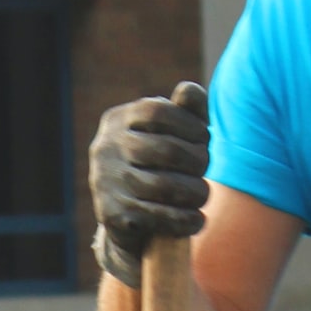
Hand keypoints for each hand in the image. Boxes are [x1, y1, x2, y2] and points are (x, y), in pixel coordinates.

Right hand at [90, 81, 208, 290]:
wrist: (126, 218)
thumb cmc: (157, 163)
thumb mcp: (172, 131)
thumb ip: (187, 109)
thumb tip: (188, 91)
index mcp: (117, 120)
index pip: (158, 111)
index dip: (190, 124)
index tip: (204, 138)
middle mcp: (105, 148)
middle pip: (166, 150)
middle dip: (197, 160)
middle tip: (206, 169)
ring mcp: (105, 182)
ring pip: (164, 186)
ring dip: (195, 192)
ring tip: (203, 195)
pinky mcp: (111, 215)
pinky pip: (158, 216)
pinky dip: (185, 220)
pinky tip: (197, 219)